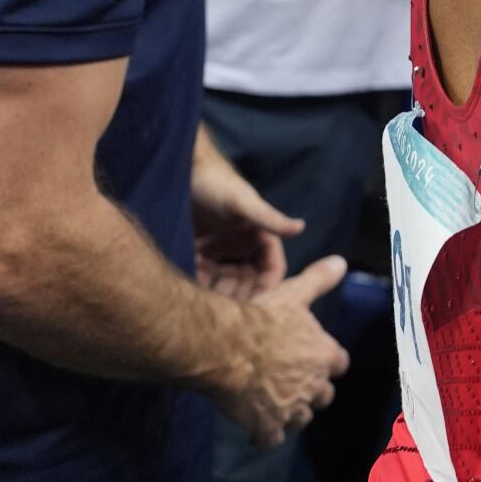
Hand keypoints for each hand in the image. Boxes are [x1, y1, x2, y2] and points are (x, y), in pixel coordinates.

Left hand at [189, 142, 297, 298]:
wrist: (179, 170)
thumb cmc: (216, 184)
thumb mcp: (243, 203)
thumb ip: (269, 218)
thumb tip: (301, 227)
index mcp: (260, 238)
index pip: (272, 271)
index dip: (266, 289)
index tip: (255, 306)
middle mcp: (242, 247)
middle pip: (248, 282)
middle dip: (241, 297)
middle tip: (224, 311)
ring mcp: (220, 250)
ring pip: (225, 282)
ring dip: (219, 294)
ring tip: (205, 305)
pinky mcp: (198, 251)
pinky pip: (203, 275)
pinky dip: (199, 286)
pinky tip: (187, 292)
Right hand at [217, 256, 350, 450]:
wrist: (224, 348)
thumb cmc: (260, 318)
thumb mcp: (293, 293)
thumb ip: (318, 280)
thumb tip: (340, 262)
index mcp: (324, 354)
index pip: (339, 363)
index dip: (329, 364)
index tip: (319, 363)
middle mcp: (313, 384)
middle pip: (324, 396)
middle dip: (313, 393)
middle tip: (294, 387)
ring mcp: (290, 407)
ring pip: (301, 419)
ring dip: (291, 415)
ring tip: (276, 409)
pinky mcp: (266, 425)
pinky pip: (271, 439)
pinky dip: (265, 437)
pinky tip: (255, 432)